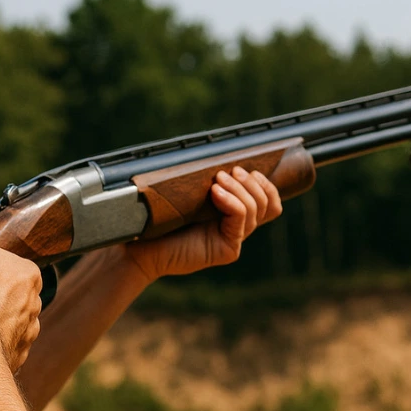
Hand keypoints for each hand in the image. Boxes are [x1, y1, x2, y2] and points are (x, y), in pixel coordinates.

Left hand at [124, 166, 282, 281]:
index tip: (243, 168)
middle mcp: (236, 228)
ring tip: (217, 180)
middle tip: (226, 172)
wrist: (141, 246)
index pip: (268, 200)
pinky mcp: (226, 250)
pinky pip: (241, 220)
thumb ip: (210, 180)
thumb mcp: (189, 192)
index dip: (265, 183)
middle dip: (253, 182)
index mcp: (231, 213)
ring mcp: (233, 240)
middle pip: (269, 203)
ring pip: (257, 209)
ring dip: (240, 188)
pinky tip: (214, 193)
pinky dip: (232, 202)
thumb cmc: (159, 217)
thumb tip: (228, 160)